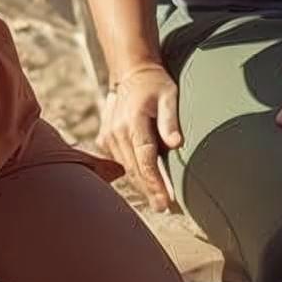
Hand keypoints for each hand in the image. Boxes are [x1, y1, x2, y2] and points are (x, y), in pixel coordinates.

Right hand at [99, 61, 182, 210]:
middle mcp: (117, 131)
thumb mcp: (169, 96)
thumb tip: (176, 143)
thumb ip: (170, 120)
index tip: (165, 200)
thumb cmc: (155, 85)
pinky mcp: (105, 139)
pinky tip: (144, 185)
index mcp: (133, 121)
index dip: (155, 182)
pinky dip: (132, 173)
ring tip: (157, 201)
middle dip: (149, 190)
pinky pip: (119, 162)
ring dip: (141, 185)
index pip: (145, 159)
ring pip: (126, 168)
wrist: (131, 73)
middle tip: (164, 208)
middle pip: (135, 168)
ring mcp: (109, 136)